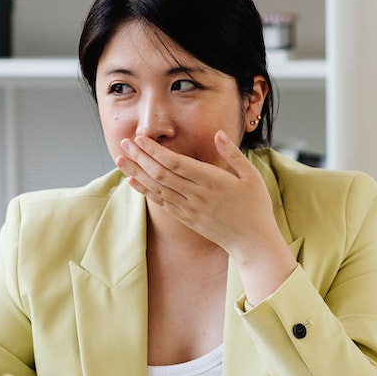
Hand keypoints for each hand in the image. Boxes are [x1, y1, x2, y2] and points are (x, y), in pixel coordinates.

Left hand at [115, 131, 297, 300]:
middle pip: (161, 174)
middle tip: (124, 142)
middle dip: (140, 157)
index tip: (141, 138)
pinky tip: (133, 180)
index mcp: (212, 181)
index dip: (156, 150)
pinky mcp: (187, 219)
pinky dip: (145, 191)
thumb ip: (232, 154)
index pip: (176, 163)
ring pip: (157, 188)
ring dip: (136, 173)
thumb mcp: (251, 176)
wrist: (252, 242)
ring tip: (120, 159)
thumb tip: (218, 133)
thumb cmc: (256, 207)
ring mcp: (189, 209)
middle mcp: (197, 195)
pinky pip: (161, 203)